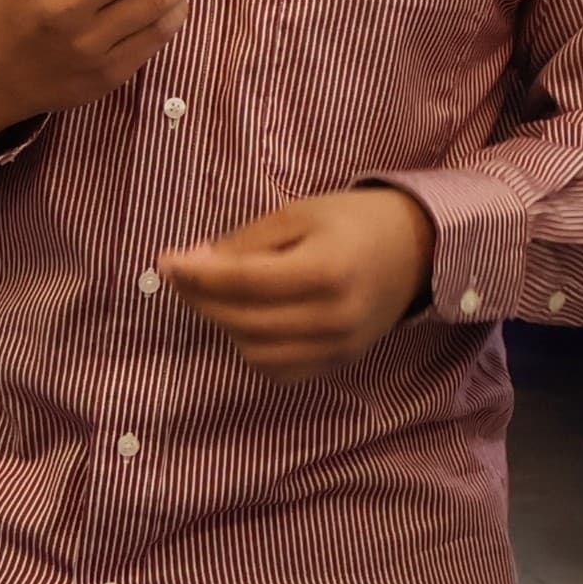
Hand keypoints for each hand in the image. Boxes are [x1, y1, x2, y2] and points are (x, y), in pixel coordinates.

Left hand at [159, 189, 435, 380]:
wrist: (417, 248)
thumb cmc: (354, 220)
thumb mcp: (299, 213)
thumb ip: (246, 242)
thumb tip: (192, 264)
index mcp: (325, 271)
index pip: (242, 282)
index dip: (196, 275)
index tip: (165, 261)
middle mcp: (332, 317)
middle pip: (243, 321)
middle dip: (201, 299)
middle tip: (181, 275)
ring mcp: (338, 346)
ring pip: (255, 352)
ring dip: (224, 325)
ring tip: (214, 295)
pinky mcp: (340, 362)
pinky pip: (280, 370)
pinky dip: (252, 349)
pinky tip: (244, 321)